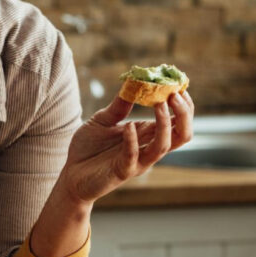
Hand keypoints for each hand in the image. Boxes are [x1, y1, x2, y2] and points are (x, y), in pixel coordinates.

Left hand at [57, 90, 194, 204]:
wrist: (71, 174)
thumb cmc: (89, 148)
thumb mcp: (103, 120)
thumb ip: (119, 105)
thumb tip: (133, 82)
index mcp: (147, 135)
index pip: (178, 121)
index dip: (184, 105)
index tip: (178, 84)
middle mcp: (148, 148)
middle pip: (182, 135)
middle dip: (184, 114)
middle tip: (175, 94)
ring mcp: (137, 162)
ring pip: (163, 147)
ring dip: (164, 124)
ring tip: (159, 104)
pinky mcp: (122, 172)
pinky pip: (133, 157)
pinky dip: (132, 141)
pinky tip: (128, 126)